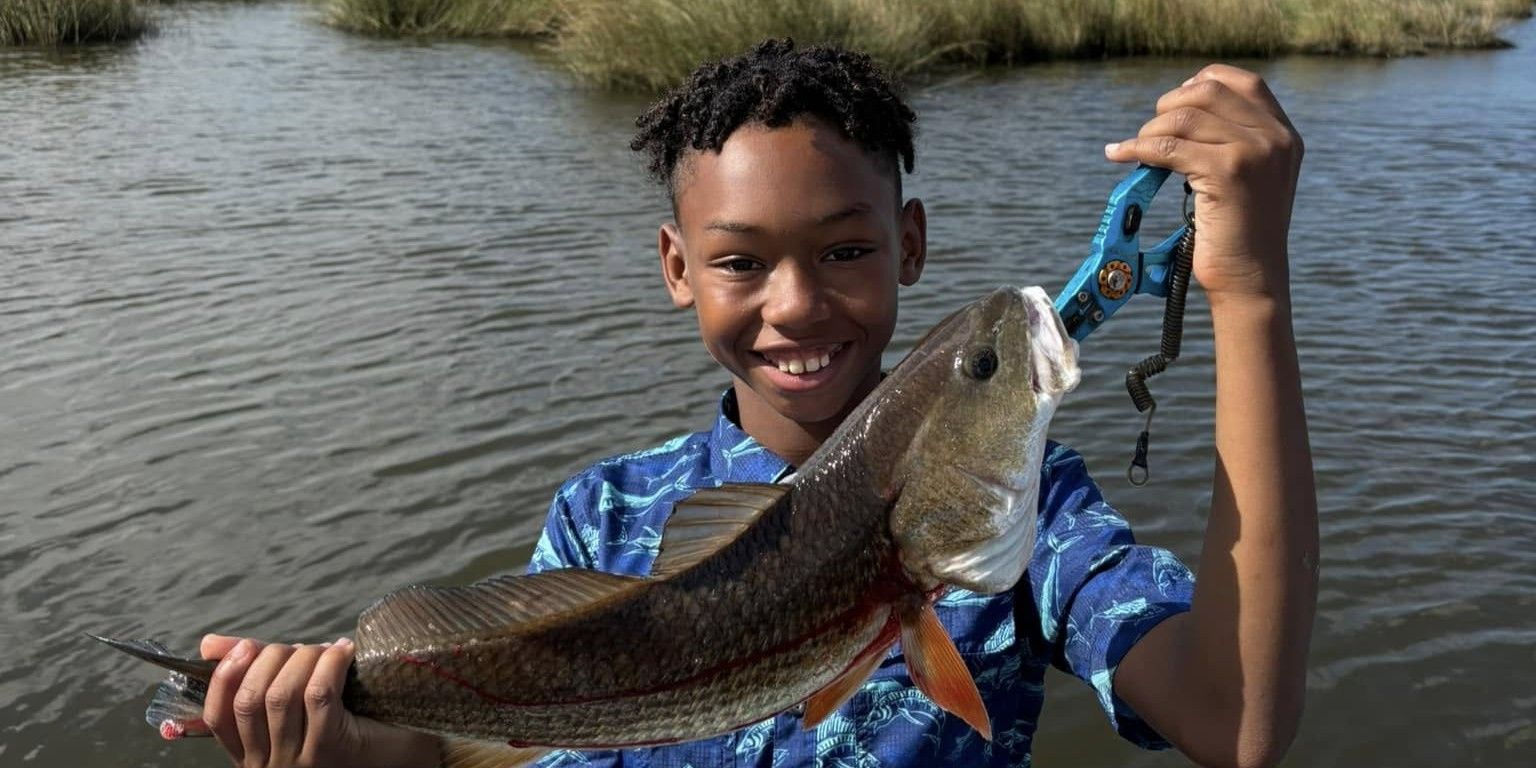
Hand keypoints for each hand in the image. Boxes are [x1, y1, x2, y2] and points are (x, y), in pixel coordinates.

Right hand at [201, 634, 439, 767]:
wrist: (400, 751)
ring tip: (325, 650)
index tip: (245, 646)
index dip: (224, 676)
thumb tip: (209, 643)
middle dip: (271, 660)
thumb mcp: (295, 696)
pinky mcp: (330, 750)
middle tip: (300, 648)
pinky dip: (329, 664)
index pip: (218, 715)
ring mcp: (297, 762)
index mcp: (252, 755)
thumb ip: (257, 671)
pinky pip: (319, 695)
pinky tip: (344, 651)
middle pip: (251, 700)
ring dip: (303, 659)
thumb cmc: (349, 720)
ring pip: (282, 696)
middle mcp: (269, 765)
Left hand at [1104, 64, 1303, 303]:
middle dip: (1170, 106)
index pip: (1244, 82)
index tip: (1175, 102)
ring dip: (1150, 130)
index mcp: (1285, 135)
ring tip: (1137, 151)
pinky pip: (1168, 147)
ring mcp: (1255, 152)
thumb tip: (1179, 113)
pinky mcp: (1228, 171)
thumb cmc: (1239, 234)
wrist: (1250, 279)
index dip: (1203, 81)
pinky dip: (1136, 148)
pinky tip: (1119, 154)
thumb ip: (1233, 142)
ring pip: (1184, 117)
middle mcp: (1276, 138)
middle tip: (1151, 133)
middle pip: (1209, 91)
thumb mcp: (1250, 178)